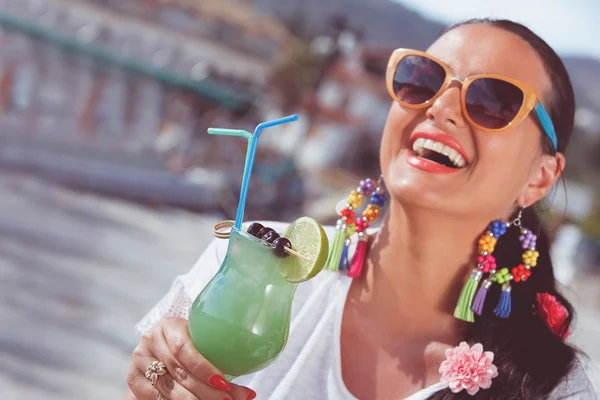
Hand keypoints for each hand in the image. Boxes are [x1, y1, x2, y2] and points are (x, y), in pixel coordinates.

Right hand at [127, 317, 255, 399]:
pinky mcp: (133, 379)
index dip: (205, 369)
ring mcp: (139, 359)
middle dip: (204, 391)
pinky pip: (155, 397)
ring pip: (167, 387)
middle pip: (178, 371)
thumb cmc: (190, 350)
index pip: (184, 348)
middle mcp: (151, 339)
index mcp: (170, 325)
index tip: (224, 384)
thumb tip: (249, 394)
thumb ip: (221, 368)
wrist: (160, 355)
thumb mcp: (203, 350)